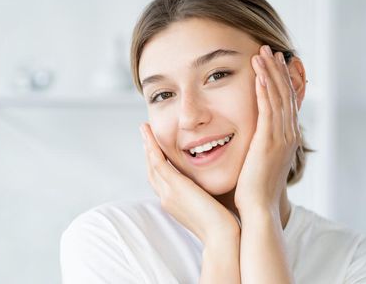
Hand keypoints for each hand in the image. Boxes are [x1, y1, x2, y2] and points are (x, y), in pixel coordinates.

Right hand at [140, 123, 239, 244]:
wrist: (221, 236)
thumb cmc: (222, 223)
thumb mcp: (209, 204)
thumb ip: (205, 192)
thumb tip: (213, 184)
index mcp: (174, 201)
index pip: (161, 178)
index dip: (156, 161)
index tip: (156, 146)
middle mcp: (167, 197)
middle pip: (152, 170)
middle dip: (147, 151)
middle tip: (144, 133)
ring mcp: (168, 192)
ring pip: (152, 164)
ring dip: (147, 144)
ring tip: (144, 128)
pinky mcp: (174, 187)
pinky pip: (158, 163)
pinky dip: (152, 148)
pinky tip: (150, 135)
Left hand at [234, 45, 300, 214]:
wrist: (259, 209)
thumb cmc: (255, 189)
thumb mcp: (261, 161)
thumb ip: (261, 145)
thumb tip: (254, 138)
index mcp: (287, 138)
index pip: (286, 101)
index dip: (281, 80)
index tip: (274, 62)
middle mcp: (288, 134)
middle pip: (285, 94)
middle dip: (277, 70)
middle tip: (270, 49)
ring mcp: (281, 137)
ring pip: (277, 97)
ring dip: (270, 73)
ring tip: (262, 53)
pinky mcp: (269, 141)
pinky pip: (267, 109)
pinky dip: (264, 90)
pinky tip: (259, 74)